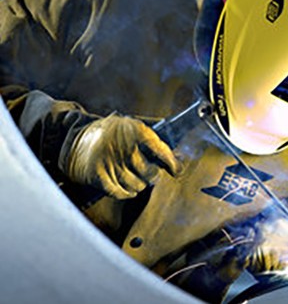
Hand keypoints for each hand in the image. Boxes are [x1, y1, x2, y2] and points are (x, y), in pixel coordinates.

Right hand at [64, 114, 181, 198]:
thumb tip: (180, 154)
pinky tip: (129, 190)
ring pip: (136, 184)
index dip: (172, 163)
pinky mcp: (97, 174)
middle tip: (151, 173)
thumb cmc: (112, 133)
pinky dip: (126, 193)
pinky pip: (119, 192)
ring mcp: (110, 161)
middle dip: (153, 175)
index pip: (160, 150)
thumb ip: (155, 137)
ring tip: (137, 179)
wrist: (76, 138)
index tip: (177, 170)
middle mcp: (124, 146)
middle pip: (150, 172)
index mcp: (135, 130)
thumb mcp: (132, 125)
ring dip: (140, 185)